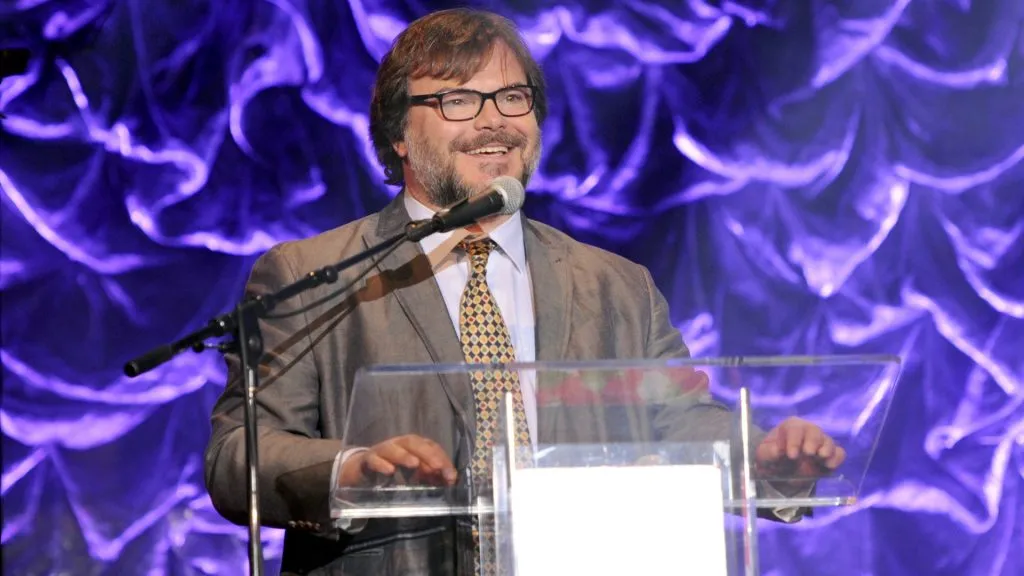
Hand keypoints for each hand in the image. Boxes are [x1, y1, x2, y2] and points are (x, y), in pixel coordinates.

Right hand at [339, 434, 457, 486]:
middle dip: (427, 454)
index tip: (451, 476)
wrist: (361, 470)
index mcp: (412, 445)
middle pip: (413, 442)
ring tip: (415, 464)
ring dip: (404, 455)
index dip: (442, 459)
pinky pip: (373, 460)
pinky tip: (389, 471)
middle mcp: (398, 444)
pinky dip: (381, 464)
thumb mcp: (414, 474)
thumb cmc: (393, 469)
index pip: (430, 446)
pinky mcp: (367, 460)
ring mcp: (382, 450)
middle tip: (438, 467)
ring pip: (393, 448)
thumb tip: (451, 481)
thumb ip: (431, 476)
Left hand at [754, 417, 845, 478]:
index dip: (794, 440)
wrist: (782, 473)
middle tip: (808, 453)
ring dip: (826, 449)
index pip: (794, 429)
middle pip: (814, 431)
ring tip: (821, 457)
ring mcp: (821, 443)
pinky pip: (839, 453)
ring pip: (828, 441)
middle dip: (812, 441)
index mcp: (791, 427)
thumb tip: (776, 451)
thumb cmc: (772, 457)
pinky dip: (837, 458)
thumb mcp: (764, 456)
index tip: (791, 455)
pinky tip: (830, 465)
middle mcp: (808, 431)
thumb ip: (768, 452)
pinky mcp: (831, 456)